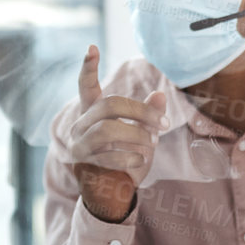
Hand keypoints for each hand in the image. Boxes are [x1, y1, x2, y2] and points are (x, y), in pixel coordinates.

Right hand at [65, 45, 167, 222]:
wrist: (111, 197)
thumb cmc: (126, 161)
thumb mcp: (142, 136)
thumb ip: (147, 117)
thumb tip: (159, 95)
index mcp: (91, 114)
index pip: (86, 87)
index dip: (88, 68)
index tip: (92, 47)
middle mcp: (80, 126)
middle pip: (109, 105)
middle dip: (142, 111)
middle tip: (165, 123)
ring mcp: (79, 145)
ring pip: (107, 129)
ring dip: (137, 134)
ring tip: (152, 143)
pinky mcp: (84, 164)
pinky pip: (108, 154)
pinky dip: (130, 155)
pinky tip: (141, 158)